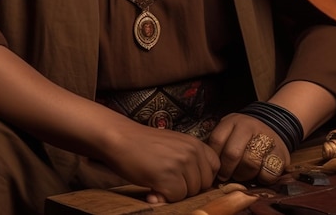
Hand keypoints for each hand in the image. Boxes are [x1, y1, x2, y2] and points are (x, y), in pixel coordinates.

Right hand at [99, 120, 220, 202]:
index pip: (215, 167)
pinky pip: (176, 198)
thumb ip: (189, 159)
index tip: (187, 177)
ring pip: (190, 193)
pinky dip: (164, 197)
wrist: (121, 138)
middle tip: (167, 179)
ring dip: (174, 192)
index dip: (202, 177)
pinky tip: (153, 187)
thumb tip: (204, 186)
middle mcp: (192, 152)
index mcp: (195, 143)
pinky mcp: (168, 177)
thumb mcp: (174, 144)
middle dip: (187, 187)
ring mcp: (181, 164)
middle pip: (203, 185)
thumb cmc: (145, 144)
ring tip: (158, 180)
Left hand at [206, 113, 289, 183]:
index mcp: (232, 121)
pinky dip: (262, 179)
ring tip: (242, 174)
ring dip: (243, 175)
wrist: (273, 125)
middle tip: (226, 176)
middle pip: (232, 153)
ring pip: (250, 164)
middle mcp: (248, 126)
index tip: (215, 168)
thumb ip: (220, 143)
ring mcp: (265, 138)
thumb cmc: (244, 134)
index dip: (214, 158)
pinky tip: (259, 174)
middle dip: (227, 170)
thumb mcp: (230, 129)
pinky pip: (268, 174)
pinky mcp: (281, 154)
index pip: (217, 140)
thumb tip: (209, 166)